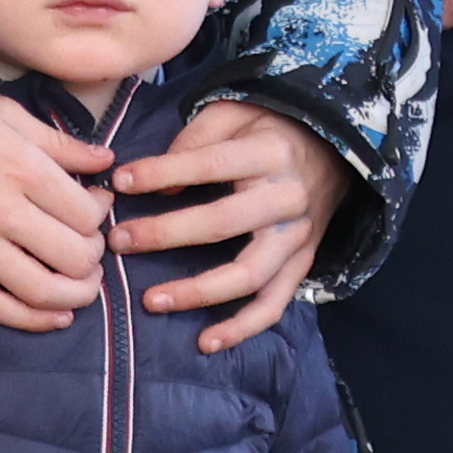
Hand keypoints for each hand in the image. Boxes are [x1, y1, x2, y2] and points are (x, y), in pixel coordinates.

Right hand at [0, 99, 108, 330]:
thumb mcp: (11, 118)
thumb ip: (62, 143)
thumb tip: (105, 163)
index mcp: (21, 170)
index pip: (86, 214)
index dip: (101, 214)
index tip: (96, 203)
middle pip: (72, 256)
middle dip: (92, 256)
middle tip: (90, 245)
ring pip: (40, 289)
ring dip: (76, 294)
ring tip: (84, 284)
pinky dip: (32, 320)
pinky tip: (58, 317)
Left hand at [112, 102, 349, 347]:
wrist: (334, 151)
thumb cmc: (270, 129)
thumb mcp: (236, 110)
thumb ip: (196, 139)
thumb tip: (161, 184)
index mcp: (270, 153)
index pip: (209, 164)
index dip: (161, 172)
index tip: (120, 182)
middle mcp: (287, 198)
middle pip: (223, 223)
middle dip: (165, 234)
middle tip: (118, 242)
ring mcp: (298, 238)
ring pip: (248, 275)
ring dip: (198, 292)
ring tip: (151, 301)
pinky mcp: (302, 265)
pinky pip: (274, 304)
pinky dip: (243, 328)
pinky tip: (206, 342)